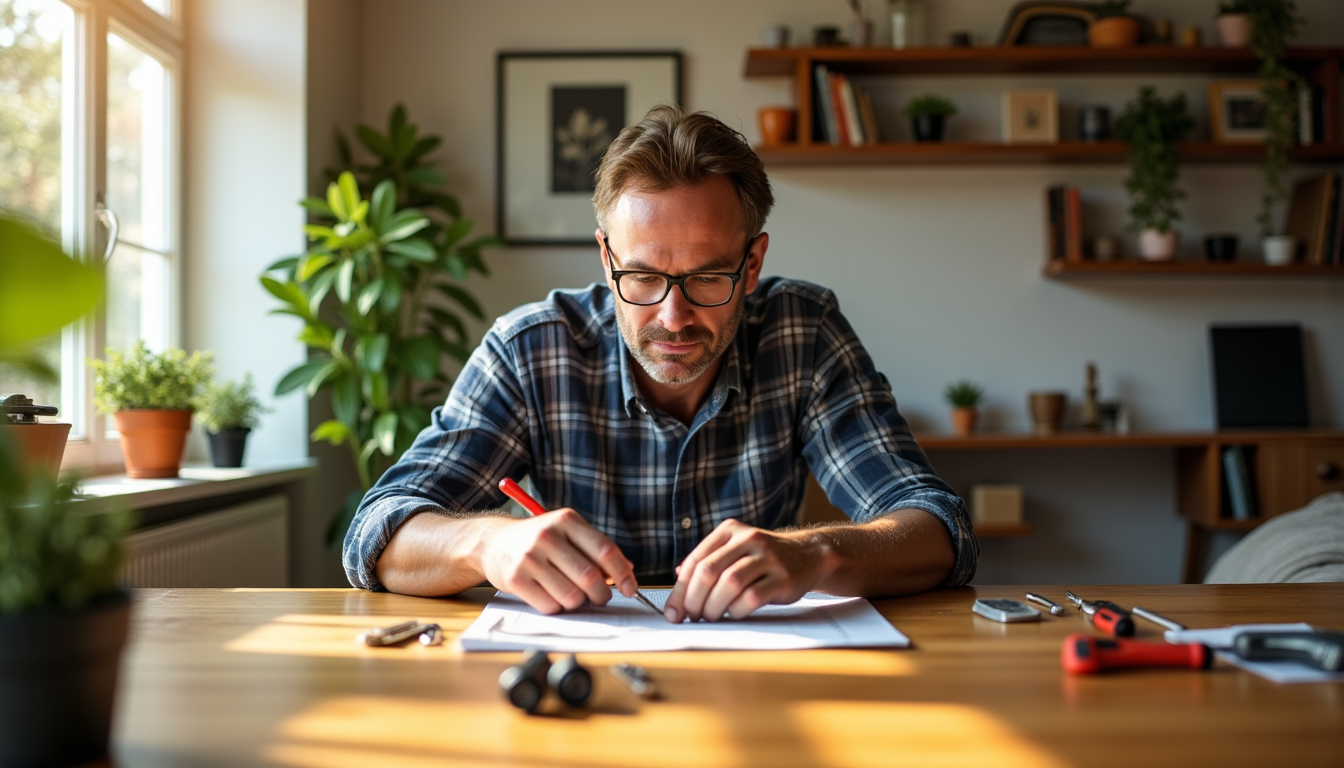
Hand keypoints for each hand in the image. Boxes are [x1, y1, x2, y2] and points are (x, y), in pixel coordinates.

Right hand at [478, 509, 636, 614]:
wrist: (493, 542)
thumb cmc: (538, 539)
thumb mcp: (567, 532)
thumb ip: (596, 548)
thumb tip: (628, 570)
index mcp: (567, 521)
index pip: (605, 550)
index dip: (623, 573)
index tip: (632, 588)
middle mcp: (548, 536)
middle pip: (590, 577)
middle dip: (602, 594)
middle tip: (601, 598)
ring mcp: (530, 558)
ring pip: (572, 596)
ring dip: (578, 603)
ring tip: (571, 594)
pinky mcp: (516, 579)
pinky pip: (550, 606)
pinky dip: (557, 607)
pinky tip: (550, 595)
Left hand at [663, 519, 831, 622]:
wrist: (808, 554)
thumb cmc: (764, 559)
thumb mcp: (736, 550)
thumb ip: (709, 561)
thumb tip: (678, 582)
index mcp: (730, 531)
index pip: (696, 560)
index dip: (680, 590)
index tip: (672, 612)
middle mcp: (748, 539)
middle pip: (709, 571)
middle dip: (694, 600)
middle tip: (691, 617)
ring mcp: (767, 557)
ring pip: (729, 583)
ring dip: (714, 607)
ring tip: (711, 616)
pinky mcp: (783, 577)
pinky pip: (752, 597)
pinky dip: (737, 610)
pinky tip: (735, 613)